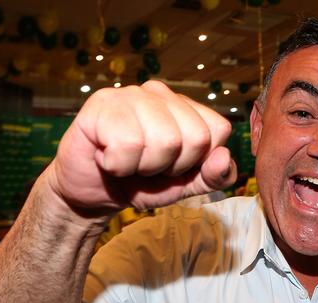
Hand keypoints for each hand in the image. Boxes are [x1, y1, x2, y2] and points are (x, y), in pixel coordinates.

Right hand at [46, 81, 236, 213]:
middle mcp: (161, 94)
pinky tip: (106, 156)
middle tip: (146, 165)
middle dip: (171, 167)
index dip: (197, 161)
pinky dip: (117, 165)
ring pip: (163, 141)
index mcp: (186, 107)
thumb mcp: (184, 186)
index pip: (218, 131)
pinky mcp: (102, 104)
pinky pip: (127, 145)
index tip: (173, 166)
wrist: (92, 193)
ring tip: (127, 160)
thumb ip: (213, 176)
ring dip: (142, 167)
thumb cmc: (139, 183)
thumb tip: (225, 157)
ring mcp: (131, 94)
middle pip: (194, 137)